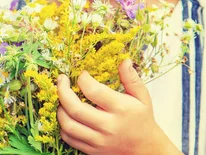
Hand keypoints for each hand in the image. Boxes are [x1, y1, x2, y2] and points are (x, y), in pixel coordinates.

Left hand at [57, 59, 181, 154]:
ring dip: (60, 109)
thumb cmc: (142, 119)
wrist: (145, 148)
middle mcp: (108, 126)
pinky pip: (69, 138)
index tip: (82, 74)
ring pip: (68, 125)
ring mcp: (98, 140)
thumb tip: (124, 60)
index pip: (93, 91)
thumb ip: (132, 78)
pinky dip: (63, 126)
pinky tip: (66, 115)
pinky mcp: (92, 150)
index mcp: (121, 109)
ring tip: (62, 98)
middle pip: (75, 109)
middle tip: (61, 80)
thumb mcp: (142, 97)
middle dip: (62, 91)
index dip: (83, 79)